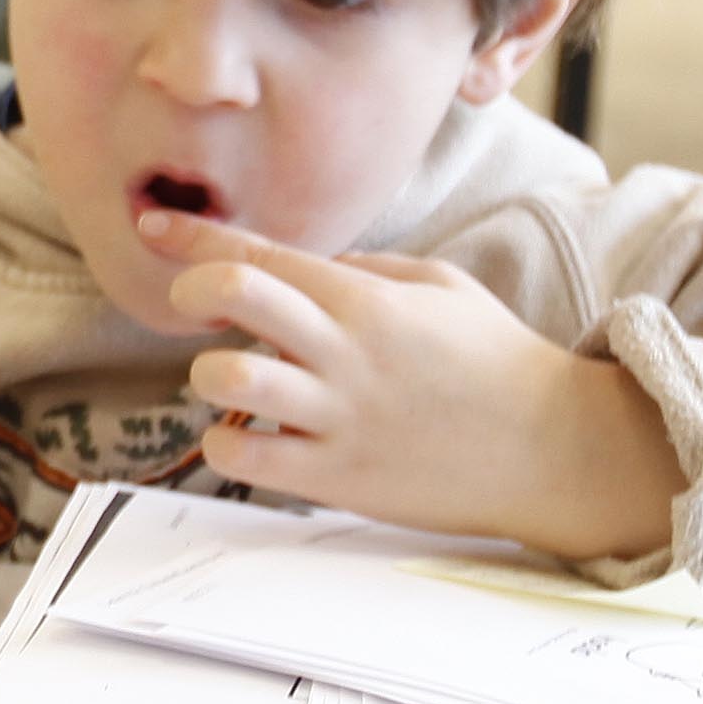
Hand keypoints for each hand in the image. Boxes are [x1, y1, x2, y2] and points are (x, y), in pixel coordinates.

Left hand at [140, 212, 684, 563]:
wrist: (550, 448)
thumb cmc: (496, 362)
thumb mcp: (439, 288)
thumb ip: (364, 270)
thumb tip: (303, 264)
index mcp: (365, 298)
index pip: (259, 252)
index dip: (192, 235)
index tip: (151, 225)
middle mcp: (343, 351)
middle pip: (231, 294)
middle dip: (192, 289)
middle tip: (197, 306)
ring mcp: (337, 416)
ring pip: (226, 379)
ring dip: (209, 373)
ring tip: (233, 380)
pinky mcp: (337, 478)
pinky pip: (246, 457)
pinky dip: (227, 442)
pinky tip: (250, 435)